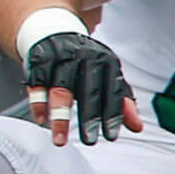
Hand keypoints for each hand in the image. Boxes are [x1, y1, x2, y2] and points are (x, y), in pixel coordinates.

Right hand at [24, 31, 141, 146]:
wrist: (54, 32)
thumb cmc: (85, 62)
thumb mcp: (107, 75)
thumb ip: (122, 100)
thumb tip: (137, 127)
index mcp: (105, 61)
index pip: (112, 91)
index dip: (112, 115)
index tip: (110, 136)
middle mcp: (83, 57)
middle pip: (87, 91)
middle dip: (88, 118)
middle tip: (89, 141)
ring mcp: (60, 58)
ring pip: (60, 90)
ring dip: (59, 116)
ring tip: (60, 139)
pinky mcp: (38, 60)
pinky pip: (37, 84)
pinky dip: (38, 103)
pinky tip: (41, 119)